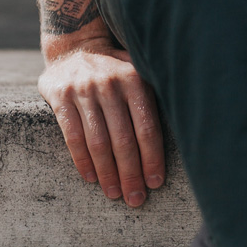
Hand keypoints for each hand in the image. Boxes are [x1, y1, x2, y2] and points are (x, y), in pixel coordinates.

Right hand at [38, 31, 164, 206]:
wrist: (75, 46)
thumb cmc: (115, 71)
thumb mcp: (138, 74)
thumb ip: (152, 100)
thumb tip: (185, 137)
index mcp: (135, 80)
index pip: (147, 128)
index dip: (152, 158)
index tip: (155, 183)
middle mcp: (110, 84)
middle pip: (124, 139)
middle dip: (131, 173)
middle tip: (136, 199)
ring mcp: (84, 90)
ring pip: (99, 142)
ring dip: (108, 173)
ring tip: (115, 194)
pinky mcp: (60, 96)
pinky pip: (73, 136)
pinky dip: (83, 161)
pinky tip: (91, 178)